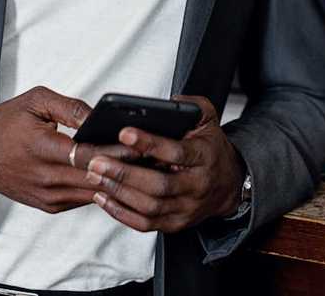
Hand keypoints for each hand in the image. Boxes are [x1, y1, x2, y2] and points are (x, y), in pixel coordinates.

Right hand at [0, 86, 138, 212]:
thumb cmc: (2, 126)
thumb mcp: (34, 101)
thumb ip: (69, 107)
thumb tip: (98, 116)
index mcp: (42, 148)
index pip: (89, 154)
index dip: (118, 151)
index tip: (142, 144)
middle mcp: (46, 177)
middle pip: (97, 177)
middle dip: (127, 168)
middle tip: (156, 157)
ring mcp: (48, 195)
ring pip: (94, 192)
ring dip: (118, 182)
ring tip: (145, 168)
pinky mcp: (50, 205)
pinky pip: (83, 198)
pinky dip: (102, 189)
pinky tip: (120, 177)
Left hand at [86, 95, 245, 232]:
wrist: (229, 186)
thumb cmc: (211, 150)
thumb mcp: (209, 121)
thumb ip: (193, 105)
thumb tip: (171, 100)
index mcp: (205, 158)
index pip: (177, 152)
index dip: (150, 143)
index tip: (124, 133)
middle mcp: (197, 186)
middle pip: (159, 185)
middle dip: (124, 174)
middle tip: (97, 161)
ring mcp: (186, 208)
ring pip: (150, 206)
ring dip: (118, 192)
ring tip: (95, 175)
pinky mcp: (175, 224)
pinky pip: (145, 224)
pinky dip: (120, 212)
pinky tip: (103, 197)